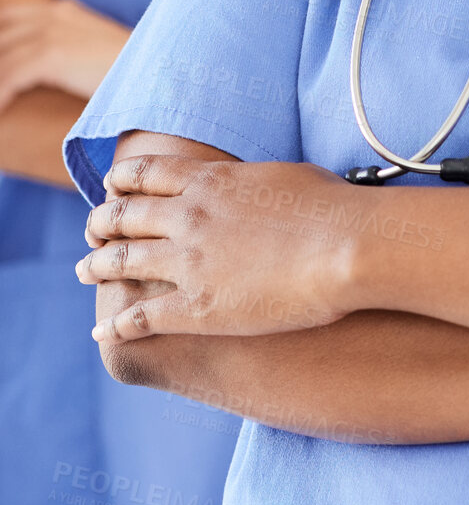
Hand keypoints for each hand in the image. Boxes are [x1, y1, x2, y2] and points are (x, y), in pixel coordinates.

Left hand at [0, 0, 129, 113]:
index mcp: (61, 10)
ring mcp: (53, 33)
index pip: (7, 16)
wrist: (156, 70)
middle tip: (0, 89)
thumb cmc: (130, 68)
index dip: (0, 36)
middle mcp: (53, 15)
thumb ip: (67, 46)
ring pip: (2, 58)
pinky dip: (1, 96)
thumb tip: (45, 67)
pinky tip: (2, 109)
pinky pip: (9, 77)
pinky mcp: (53, 55)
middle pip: (1, 36)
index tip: (1, 60)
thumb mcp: (93, 47)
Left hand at [78, 157, 357, 340]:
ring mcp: (188, 263)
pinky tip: (102, 330)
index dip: (122, 181)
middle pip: (124, 215)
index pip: (146, 174)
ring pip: (122, 263)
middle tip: (91, 232)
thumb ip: (251, 180)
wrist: (348, 246)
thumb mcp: (284, 176)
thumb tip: (249, 182)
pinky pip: (141, 317)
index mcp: (211, 181)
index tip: (111, 188)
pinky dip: (115, 323)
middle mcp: (189, 217)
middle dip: (101, 223)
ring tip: (83, 270)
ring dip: (97, 266)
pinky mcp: (197, 308)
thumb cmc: (332, 207)